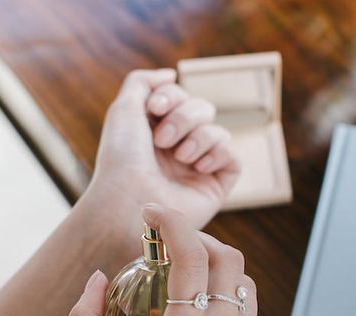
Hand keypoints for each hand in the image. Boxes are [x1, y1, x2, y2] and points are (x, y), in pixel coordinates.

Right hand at [67, 204, 262, 315]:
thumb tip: (96, 281)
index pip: (192, 255)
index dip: (172, 223)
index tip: (152, 215)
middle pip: (229, 261)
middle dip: (200, 241)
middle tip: (169, 247)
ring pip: (245, 290)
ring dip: (218, 271)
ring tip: (186, 281)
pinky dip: (225, 306)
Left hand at [87, 69, 240, 231]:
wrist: (128, 201)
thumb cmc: (121, 160)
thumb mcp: (123, 109)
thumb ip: (143, 82)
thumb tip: (171, 74)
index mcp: (158, 132)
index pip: (181, 97)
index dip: (172, 96)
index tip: (155, 108)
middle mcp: (179, 149)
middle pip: (203, 109)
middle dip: (184, 117)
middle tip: (162, 141)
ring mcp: (198, 169)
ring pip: (218, 131)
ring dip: (198, 137)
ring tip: (179, 158)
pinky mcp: (215, 187)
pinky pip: (233, 156)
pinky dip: (218, 153)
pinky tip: (198, 166)